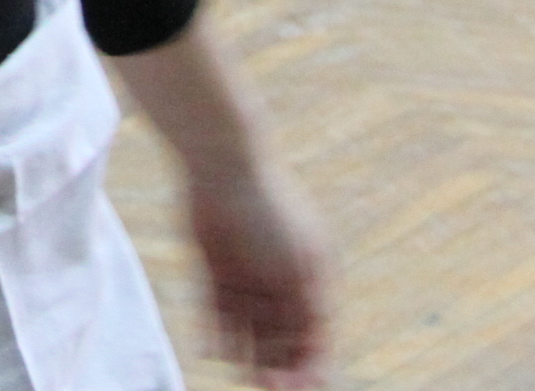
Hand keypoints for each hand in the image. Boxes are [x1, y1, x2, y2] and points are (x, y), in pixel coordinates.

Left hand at [185, 158, 333, 386]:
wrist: (222, 165)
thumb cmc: (270, 212)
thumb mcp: (299, 266)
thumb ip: (309, 310)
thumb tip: (321, 357)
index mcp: (310, 278)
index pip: (314, 334)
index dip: (309, 365)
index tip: (295, 389)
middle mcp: (279, 280)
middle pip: (281, 337)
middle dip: (277, 365)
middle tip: (265, 384)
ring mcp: (247, 276)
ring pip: (248, 330)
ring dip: (247, 355)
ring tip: (243, 370)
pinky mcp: (214, 269)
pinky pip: (216, 312)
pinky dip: (216, 333)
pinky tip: (213, 351)